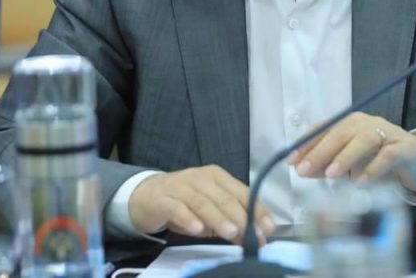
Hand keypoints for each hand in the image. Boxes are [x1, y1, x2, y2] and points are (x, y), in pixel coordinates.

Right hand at [127, 165, 275, 243]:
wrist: (146, 196)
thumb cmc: (184, 203)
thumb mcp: (210, 212)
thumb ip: (232, 222)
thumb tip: (255, 238)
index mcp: (218, 177)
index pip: (242, 192)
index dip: (257, 210)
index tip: (269, 228)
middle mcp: (201, 178)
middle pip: (225, 198)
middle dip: (241, 217)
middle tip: (253, 235)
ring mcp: (181, 186)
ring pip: (203, 202)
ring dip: (219, 218)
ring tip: (232, 233)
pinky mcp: (163, 199)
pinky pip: (177, 208)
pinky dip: (188, 218)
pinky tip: (197, 230)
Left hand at [287, 113, 415, 195]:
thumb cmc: (378, 158)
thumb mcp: (350, 162)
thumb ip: (328, 164)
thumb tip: (303, 170)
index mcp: (351, 122)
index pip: (325, 128)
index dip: (307, 143)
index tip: (291, 161)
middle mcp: (367, 123)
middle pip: (342, 131)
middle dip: (321, 151)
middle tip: (305, 171)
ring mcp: (388, 133)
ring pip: (365, 139)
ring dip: (346, 156)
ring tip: (332, 175)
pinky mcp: (405, 148)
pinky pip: (389, 155)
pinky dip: (374, 167)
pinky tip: (361, 181)